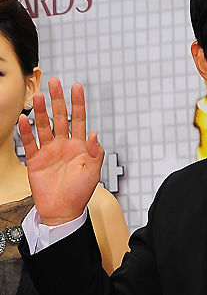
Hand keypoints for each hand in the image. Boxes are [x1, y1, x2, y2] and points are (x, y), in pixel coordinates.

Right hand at [18, 77, 103, 224]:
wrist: (62, 212)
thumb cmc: (80, 194)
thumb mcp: (93, 173)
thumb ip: (95, 153)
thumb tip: (95, 134)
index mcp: (80, 147)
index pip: (79, 120)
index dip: (78, 104)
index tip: (76, 87)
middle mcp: (64, 146)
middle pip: (59, 117)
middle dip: (58, 100)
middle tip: (55, 82)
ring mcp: (49, 152)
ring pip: (43, 126)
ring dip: (41, 112)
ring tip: (39, 97)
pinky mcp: (35, 161)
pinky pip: (29, 143)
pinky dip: (26, 131)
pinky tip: (23, 119)